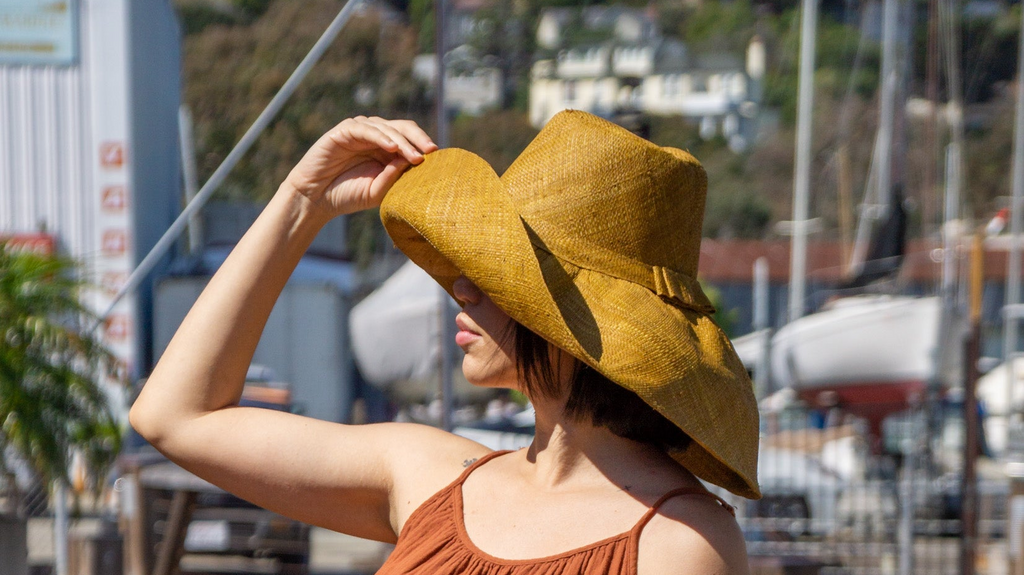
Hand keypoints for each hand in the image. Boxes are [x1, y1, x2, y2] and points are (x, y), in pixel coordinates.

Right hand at [282, 116, 436, 218]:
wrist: (316, 199)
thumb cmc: (347, 195)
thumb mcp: (377, 191)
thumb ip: (394, 178)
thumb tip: (413, 161)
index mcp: (386, 150)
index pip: (410, 140)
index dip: (423, 145)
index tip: (437, 159)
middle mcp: (375, 137)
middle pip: (403, 128)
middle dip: (418, 139)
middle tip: (431, 152)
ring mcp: (359, 132)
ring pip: (387, 127)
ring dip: (403, 141)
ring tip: (415, 156)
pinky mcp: (344, 131)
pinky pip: (366, 129)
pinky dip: (381, 136)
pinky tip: (392, 148)